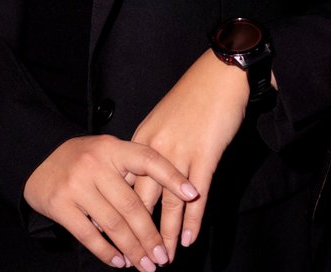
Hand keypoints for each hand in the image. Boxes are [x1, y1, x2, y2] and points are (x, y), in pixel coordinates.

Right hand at [24, 134, 198, 269]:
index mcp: (113, 148)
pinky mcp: (60, 204)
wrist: (37, 160)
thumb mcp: (107, 153)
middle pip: (132, 205)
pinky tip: (119, 261)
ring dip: (132, 249)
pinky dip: (106, 251)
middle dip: (150, 235)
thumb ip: (131, 170)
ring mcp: (76, 184)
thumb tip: (169, 198)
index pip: (148, 160)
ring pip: (113, 224)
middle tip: (163, 257)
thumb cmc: (82, 159)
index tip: (193, 194)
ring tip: (145, 265)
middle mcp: (95, 164)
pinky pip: (89, 234)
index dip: (172, 177)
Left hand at [130, 50, 249, 260]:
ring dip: (166, 235)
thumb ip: (152, 148)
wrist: (219, 76)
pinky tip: (190, 239)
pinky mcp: (205, 156)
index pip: (122, 184)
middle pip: (141, 200)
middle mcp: (155, 150)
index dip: (117, 212)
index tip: (112, 237)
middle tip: (136, 260)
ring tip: (163, 260)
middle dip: (138, 234)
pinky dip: (193, 220)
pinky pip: (196, 195)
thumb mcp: (162, 121)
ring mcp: (180, 153)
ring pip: (168, 204)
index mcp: (141, 140)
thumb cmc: (193, 97)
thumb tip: (145, 176)